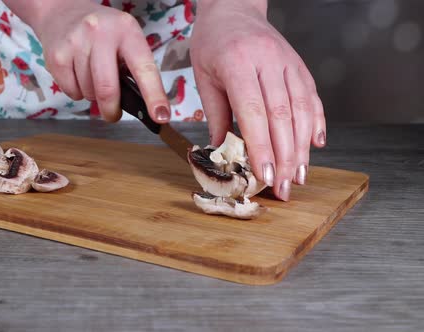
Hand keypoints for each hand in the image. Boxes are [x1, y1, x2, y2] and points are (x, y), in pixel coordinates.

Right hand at [28, 0, 170, 122]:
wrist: (62, 12)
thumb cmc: (102, 33)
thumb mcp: (125, 38)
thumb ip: (134, 67)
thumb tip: (142, 106)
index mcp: (126, 30)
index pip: (144, 68)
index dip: (154, 96)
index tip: (161, 116)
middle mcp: (101, 33)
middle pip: (108, 89)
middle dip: (112, 109)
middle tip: (113, 114)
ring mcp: (76, 43)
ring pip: (89, 92)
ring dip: (93, 95)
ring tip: (92, 77)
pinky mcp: (56, 56)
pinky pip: (71, 92)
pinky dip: (77, 92)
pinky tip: (78, 75)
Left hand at [191, 0, 326, 200]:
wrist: (234, 9)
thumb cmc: (213, 43)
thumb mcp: (204, 77)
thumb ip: (216, 114)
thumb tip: (222, 152)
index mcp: (237, 63)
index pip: (253, 111)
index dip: (261, 146)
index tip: (264, 175)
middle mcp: (268, 61)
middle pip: (282, 115)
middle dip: (285, 156)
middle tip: (284, 186)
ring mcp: (288, 63)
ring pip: (302, 109)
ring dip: (303, 147)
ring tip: (299, 175)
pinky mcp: (300, 66)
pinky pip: (313, 97)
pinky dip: (316, 123)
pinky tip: (315, 145)